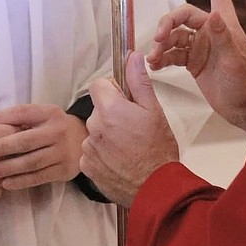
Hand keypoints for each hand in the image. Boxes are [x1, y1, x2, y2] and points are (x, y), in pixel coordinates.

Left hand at [0, 104, 85, 190]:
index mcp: (50, 113)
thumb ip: (18, 116)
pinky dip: (22, 181)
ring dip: (9, 167)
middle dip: (2, 148)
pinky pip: (40, 177)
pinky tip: (6, 184)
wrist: (84, 139)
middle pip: (26, 141)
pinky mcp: (65, 170)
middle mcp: (58, 131)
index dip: (2, 124)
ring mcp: (63, 152)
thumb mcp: (41, 115)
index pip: (23, 115)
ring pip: (32, 162)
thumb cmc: (53, 126)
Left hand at [81, 51, 179, 206]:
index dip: (112, 90)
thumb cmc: (158, 150)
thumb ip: (139, 81)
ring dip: (106, 134)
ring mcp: (88, 148)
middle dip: (111, 113)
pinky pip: (91, 152)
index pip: (98, 85)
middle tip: (132, 127)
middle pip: (97, 109)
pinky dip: (102, 154)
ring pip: (94, 131)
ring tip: (127, 147)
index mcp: (110, 109)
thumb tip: (132, 57)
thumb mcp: (154, 110)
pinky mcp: (87, 167)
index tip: (125, 101)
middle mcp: (94, 126)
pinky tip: (119, 160)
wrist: (155, 189)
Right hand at [147, 0, 245, 133]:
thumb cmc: (243, 83)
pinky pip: (172, 54)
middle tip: (157, 38)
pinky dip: (162, 57)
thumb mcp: (234, 61)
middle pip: (183, 17)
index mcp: (224, 26)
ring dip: (161, 45)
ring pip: (174, 37)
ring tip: (152, 58)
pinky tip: (155, 65)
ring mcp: (200, 47)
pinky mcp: (192, 62)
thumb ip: (223, 39)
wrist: (241, 108)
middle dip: (167, 24)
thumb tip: (215, 16)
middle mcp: (210, 32)